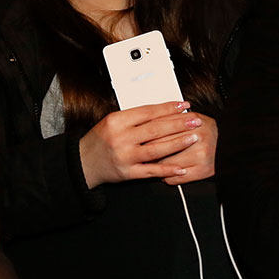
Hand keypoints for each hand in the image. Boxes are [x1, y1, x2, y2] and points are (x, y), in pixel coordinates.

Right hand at [79, 101, 204, 187]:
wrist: (83, 162)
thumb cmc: (100, 139)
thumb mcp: (112, 121)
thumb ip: (134, 117)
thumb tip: (163, 111)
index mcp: (116, 121)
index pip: (147, 112)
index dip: (167, 108)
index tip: (183, 105)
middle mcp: (121, 138)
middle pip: (155, 129)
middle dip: (179, 123)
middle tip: (195, 120)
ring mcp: (125, 157)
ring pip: (157, 149)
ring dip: (178, 143)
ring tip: (194, 136)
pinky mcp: (128, 173)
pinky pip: (152, 171)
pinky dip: (168, 170)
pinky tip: (182, 167)